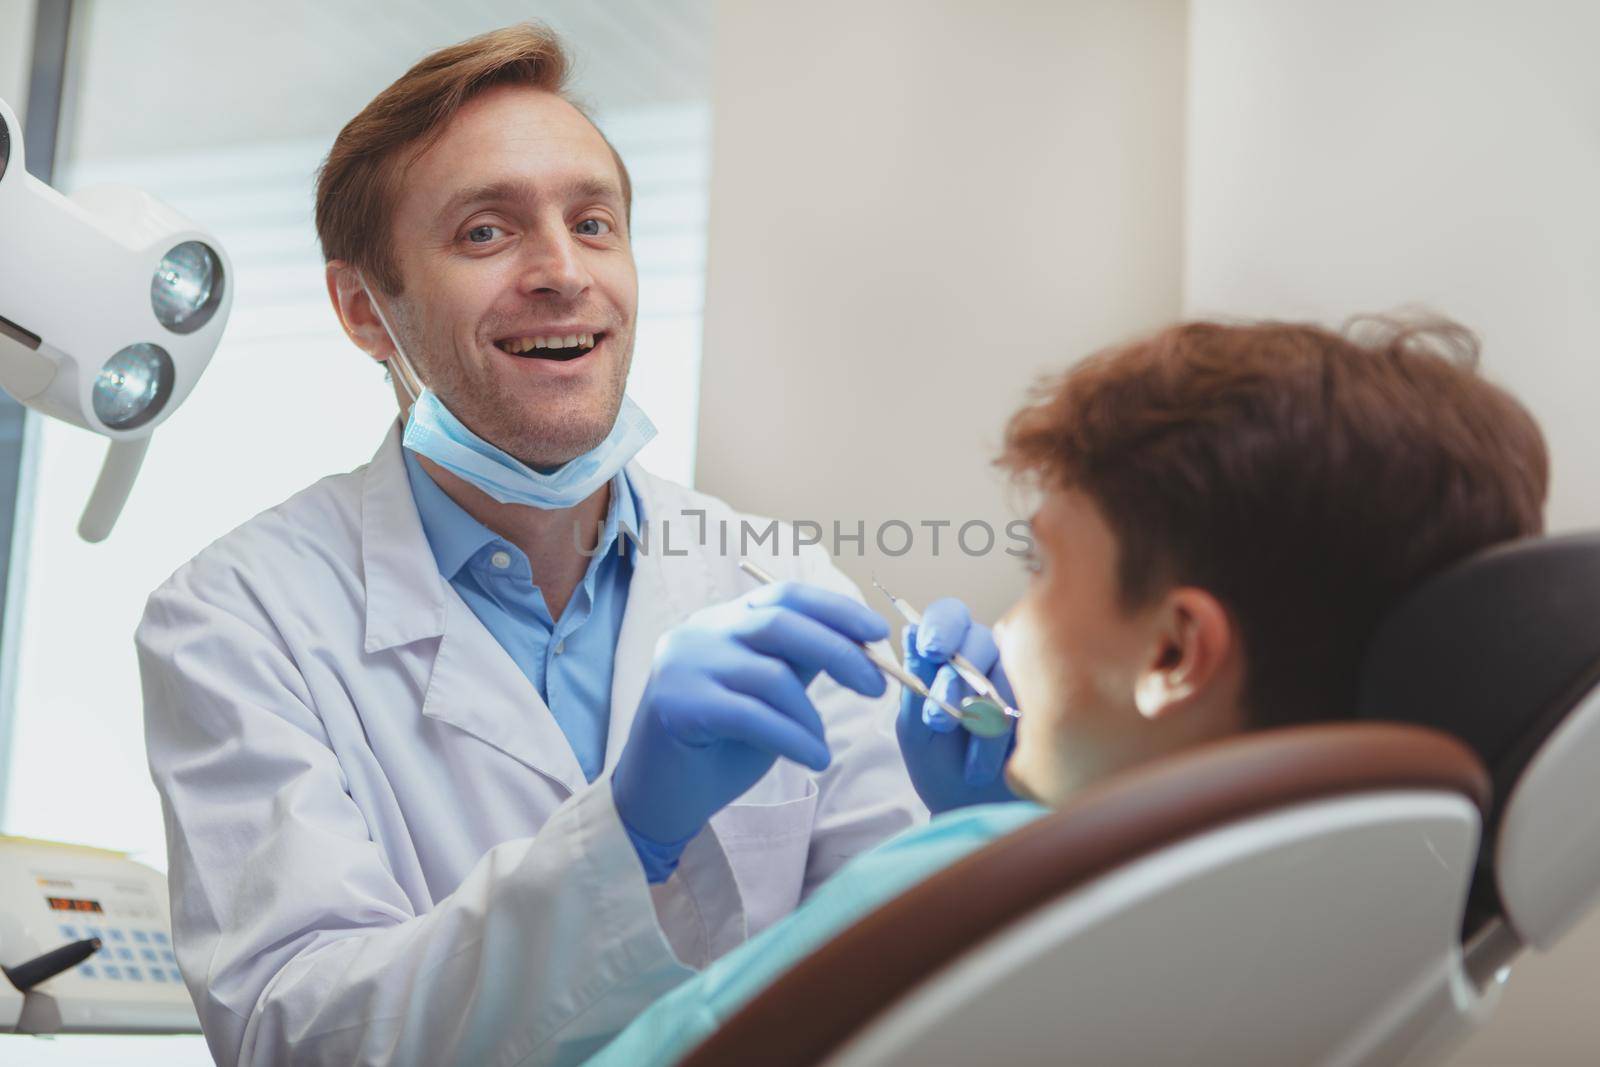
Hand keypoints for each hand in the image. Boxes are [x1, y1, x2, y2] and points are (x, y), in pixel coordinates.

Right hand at [612, 580, 888, 881]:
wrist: (658, 800)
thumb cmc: (718, 749)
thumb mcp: (767, 697)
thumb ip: (797, 665)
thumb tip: (860, 644)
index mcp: (721, 622)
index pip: (785, 596)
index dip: (836, 609)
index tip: (878, 632)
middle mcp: (699, 632)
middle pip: (782, 623)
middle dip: (840, 651)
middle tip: (878, 686)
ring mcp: (683, 665)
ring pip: (770, 674)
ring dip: (810, 716)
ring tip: (821, 748)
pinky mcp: (675, 704)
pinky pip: (752, 715)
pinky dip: (793, 738)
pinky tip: (814, 759)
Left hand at [895, 598, 1017, 814]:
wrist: (974, 811)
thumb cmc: (939, 767)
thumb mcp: (915, 731)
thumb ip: (915, 685)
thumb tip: (912, 630)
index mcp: (946, 655)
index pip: (948, 616)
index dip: (942, 625)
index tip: (931, 650)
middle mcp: (984, 658)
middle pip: (978, 639)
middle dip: (954, 680)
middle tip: (937, 722)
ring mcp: (1018, 678)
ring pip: (1004, 674)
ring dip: (979, 720)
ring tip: (968, 764)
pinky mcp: (1045, 703)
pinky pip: (1030, 702)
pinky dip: (1006, 735)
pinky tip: (993, 763)